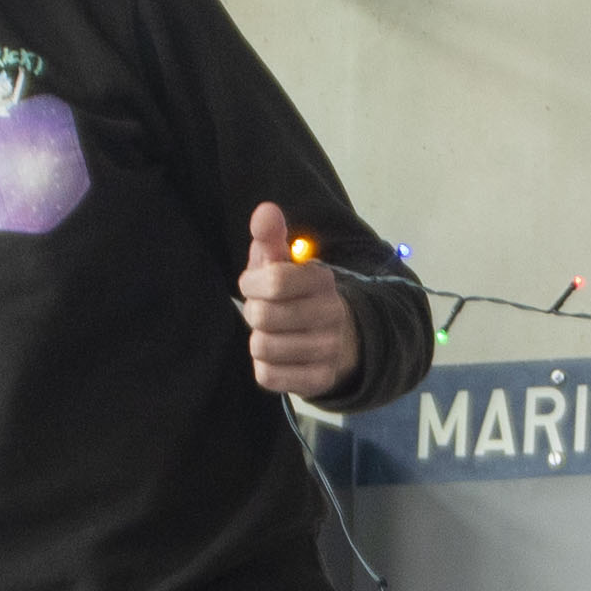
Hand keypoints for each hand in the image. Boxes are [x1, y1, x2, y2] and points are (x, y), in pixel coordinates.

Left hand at [238, 202, 359, 399]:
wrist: (339, 340)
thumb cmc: (298, 296)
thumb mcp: (285, 265)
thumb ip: (272, 237)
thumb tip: (265, 210)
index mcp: (322, 280)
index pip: (275, 281)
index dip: (252, 284)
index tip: (254, 284)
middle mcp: (332, 314)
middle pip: (263, 317)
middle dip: (254, 313)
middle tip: (264, 312)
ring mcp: (328, 350)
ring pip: (263, 348)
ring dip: (259, 341)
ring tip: (273, 334)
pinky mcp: (319, 380)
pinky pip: (268, 376)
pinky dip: (265, 368)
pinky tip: (278, 358)